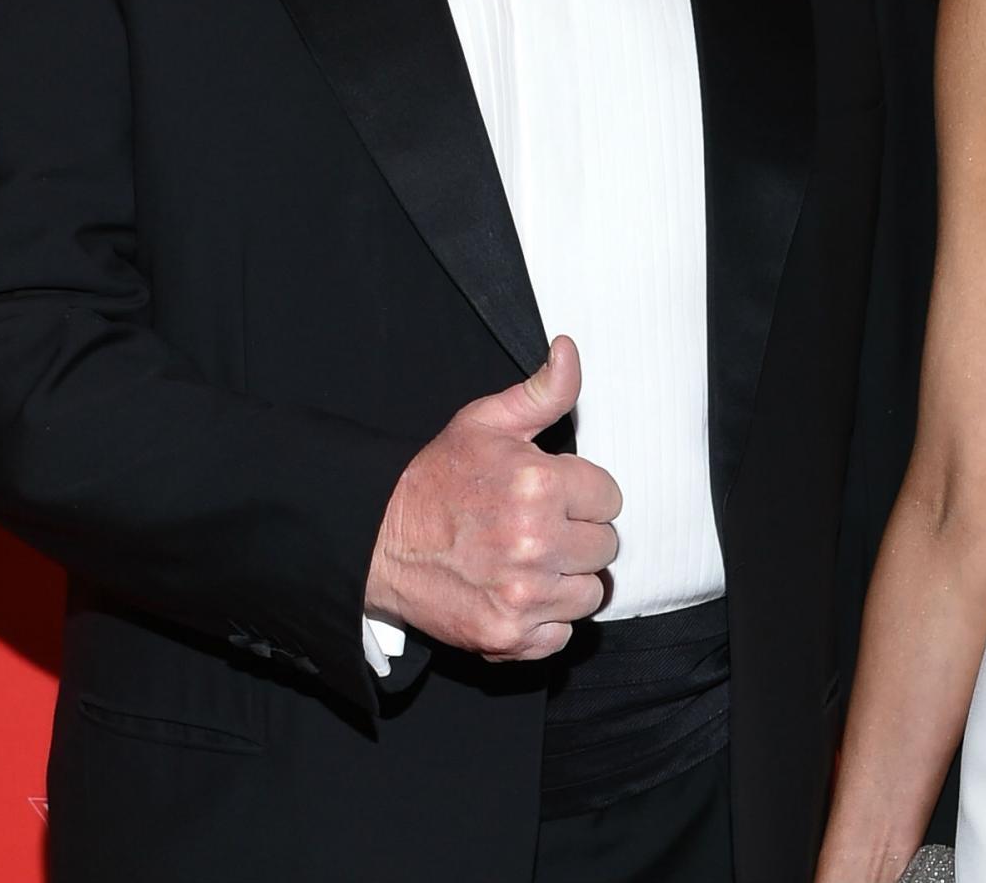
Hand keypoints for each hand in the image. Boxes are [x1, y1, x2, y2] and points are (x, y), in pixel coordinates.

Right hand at [366, 335, 620, 660]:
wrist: (375, 541)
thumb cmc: (435, 479)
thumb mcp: (485, 422)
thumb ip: (542, 392)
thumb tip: (569, 350)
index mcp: (540, 484)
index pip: (609, 499)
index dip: (583, 495)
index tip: (555, 496)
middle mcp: (537, 542)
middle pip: (605, 548)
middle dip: (579, 535)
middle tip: (541, 528)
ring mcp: (523, 594)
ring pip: (590, 593)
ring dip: (567, 579)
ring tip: (530, 561)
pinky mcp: (507, 635)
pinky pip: (561, 634)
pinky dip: (545, 620)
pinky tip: (519, 593)